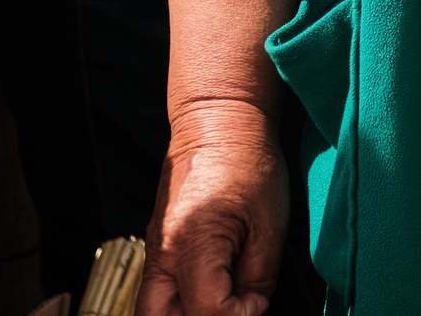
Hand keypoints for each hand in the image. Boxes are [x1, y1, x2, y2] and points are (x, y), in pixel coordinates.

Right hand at [142, 101, 289, 315]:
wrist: (218, 124)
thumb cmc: (249, 164)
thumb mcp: (270, 223)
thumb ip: (259, 275)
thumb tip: (251, 309)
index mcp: (194, 243)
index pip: (206, 310)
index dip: (238, 315)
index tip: (258, 300)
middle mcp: (163, 252)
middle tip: (232, 311)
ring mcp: (154, 250)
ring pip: (150, 310)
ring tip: (219, 305)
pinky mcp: (157, 247)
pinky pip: (157, 290)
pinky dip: (178, 303)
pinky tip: (208, 293)